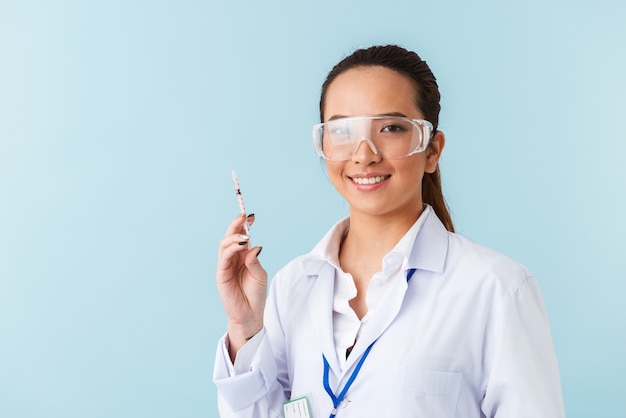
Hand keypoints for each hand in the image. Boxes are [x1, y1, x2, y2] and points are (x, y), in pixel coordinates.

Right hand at [216, 213, 266, 359]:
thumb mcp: (260, 274)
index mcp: (242, 257)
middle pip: (230, 237)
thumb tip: (255, 245)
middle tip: (244, 216)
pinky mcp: (221, 274)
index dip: (244, 225)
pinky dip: (232, 249)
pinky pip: (224, 257)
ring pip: (224, 245)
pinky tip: (242, 245)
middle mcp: (232, 259)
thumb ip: (255, 260)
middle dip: (236, 225)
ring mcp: (225, 266)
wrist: (250, 314)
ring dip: (234, 237)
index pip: (241, 237)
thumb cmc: (255, 295)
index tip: (251, 215)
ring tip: (246, 235)